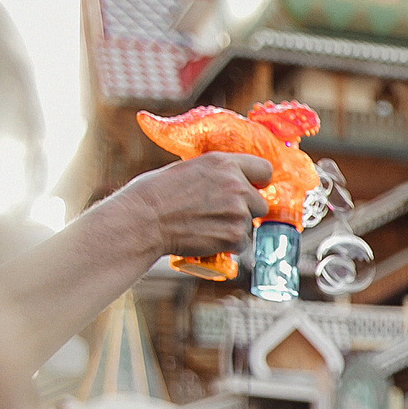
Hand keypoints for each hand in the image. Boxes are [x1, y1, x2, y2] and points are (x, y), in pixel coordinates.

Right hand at [114, 153, 274, 258]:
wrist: (143, 221)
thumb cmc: (155, 194)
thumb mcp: (187, 169)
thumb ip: (214, 174)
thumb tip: (227, 180)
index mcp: (223, 163)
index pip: (264, 169)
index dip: (258, 182)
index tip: (251, 188)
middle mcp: (237, 185)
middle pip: (260, 203)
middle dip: (245, 210)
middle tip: (218, 214)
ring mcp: (238, 212)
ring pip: (250, 225)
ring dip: (234, 228)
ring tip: (206, 226)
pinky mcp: (235, 236)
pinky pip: (242, 243)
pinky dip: (228, 245)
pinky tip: (207, 238)